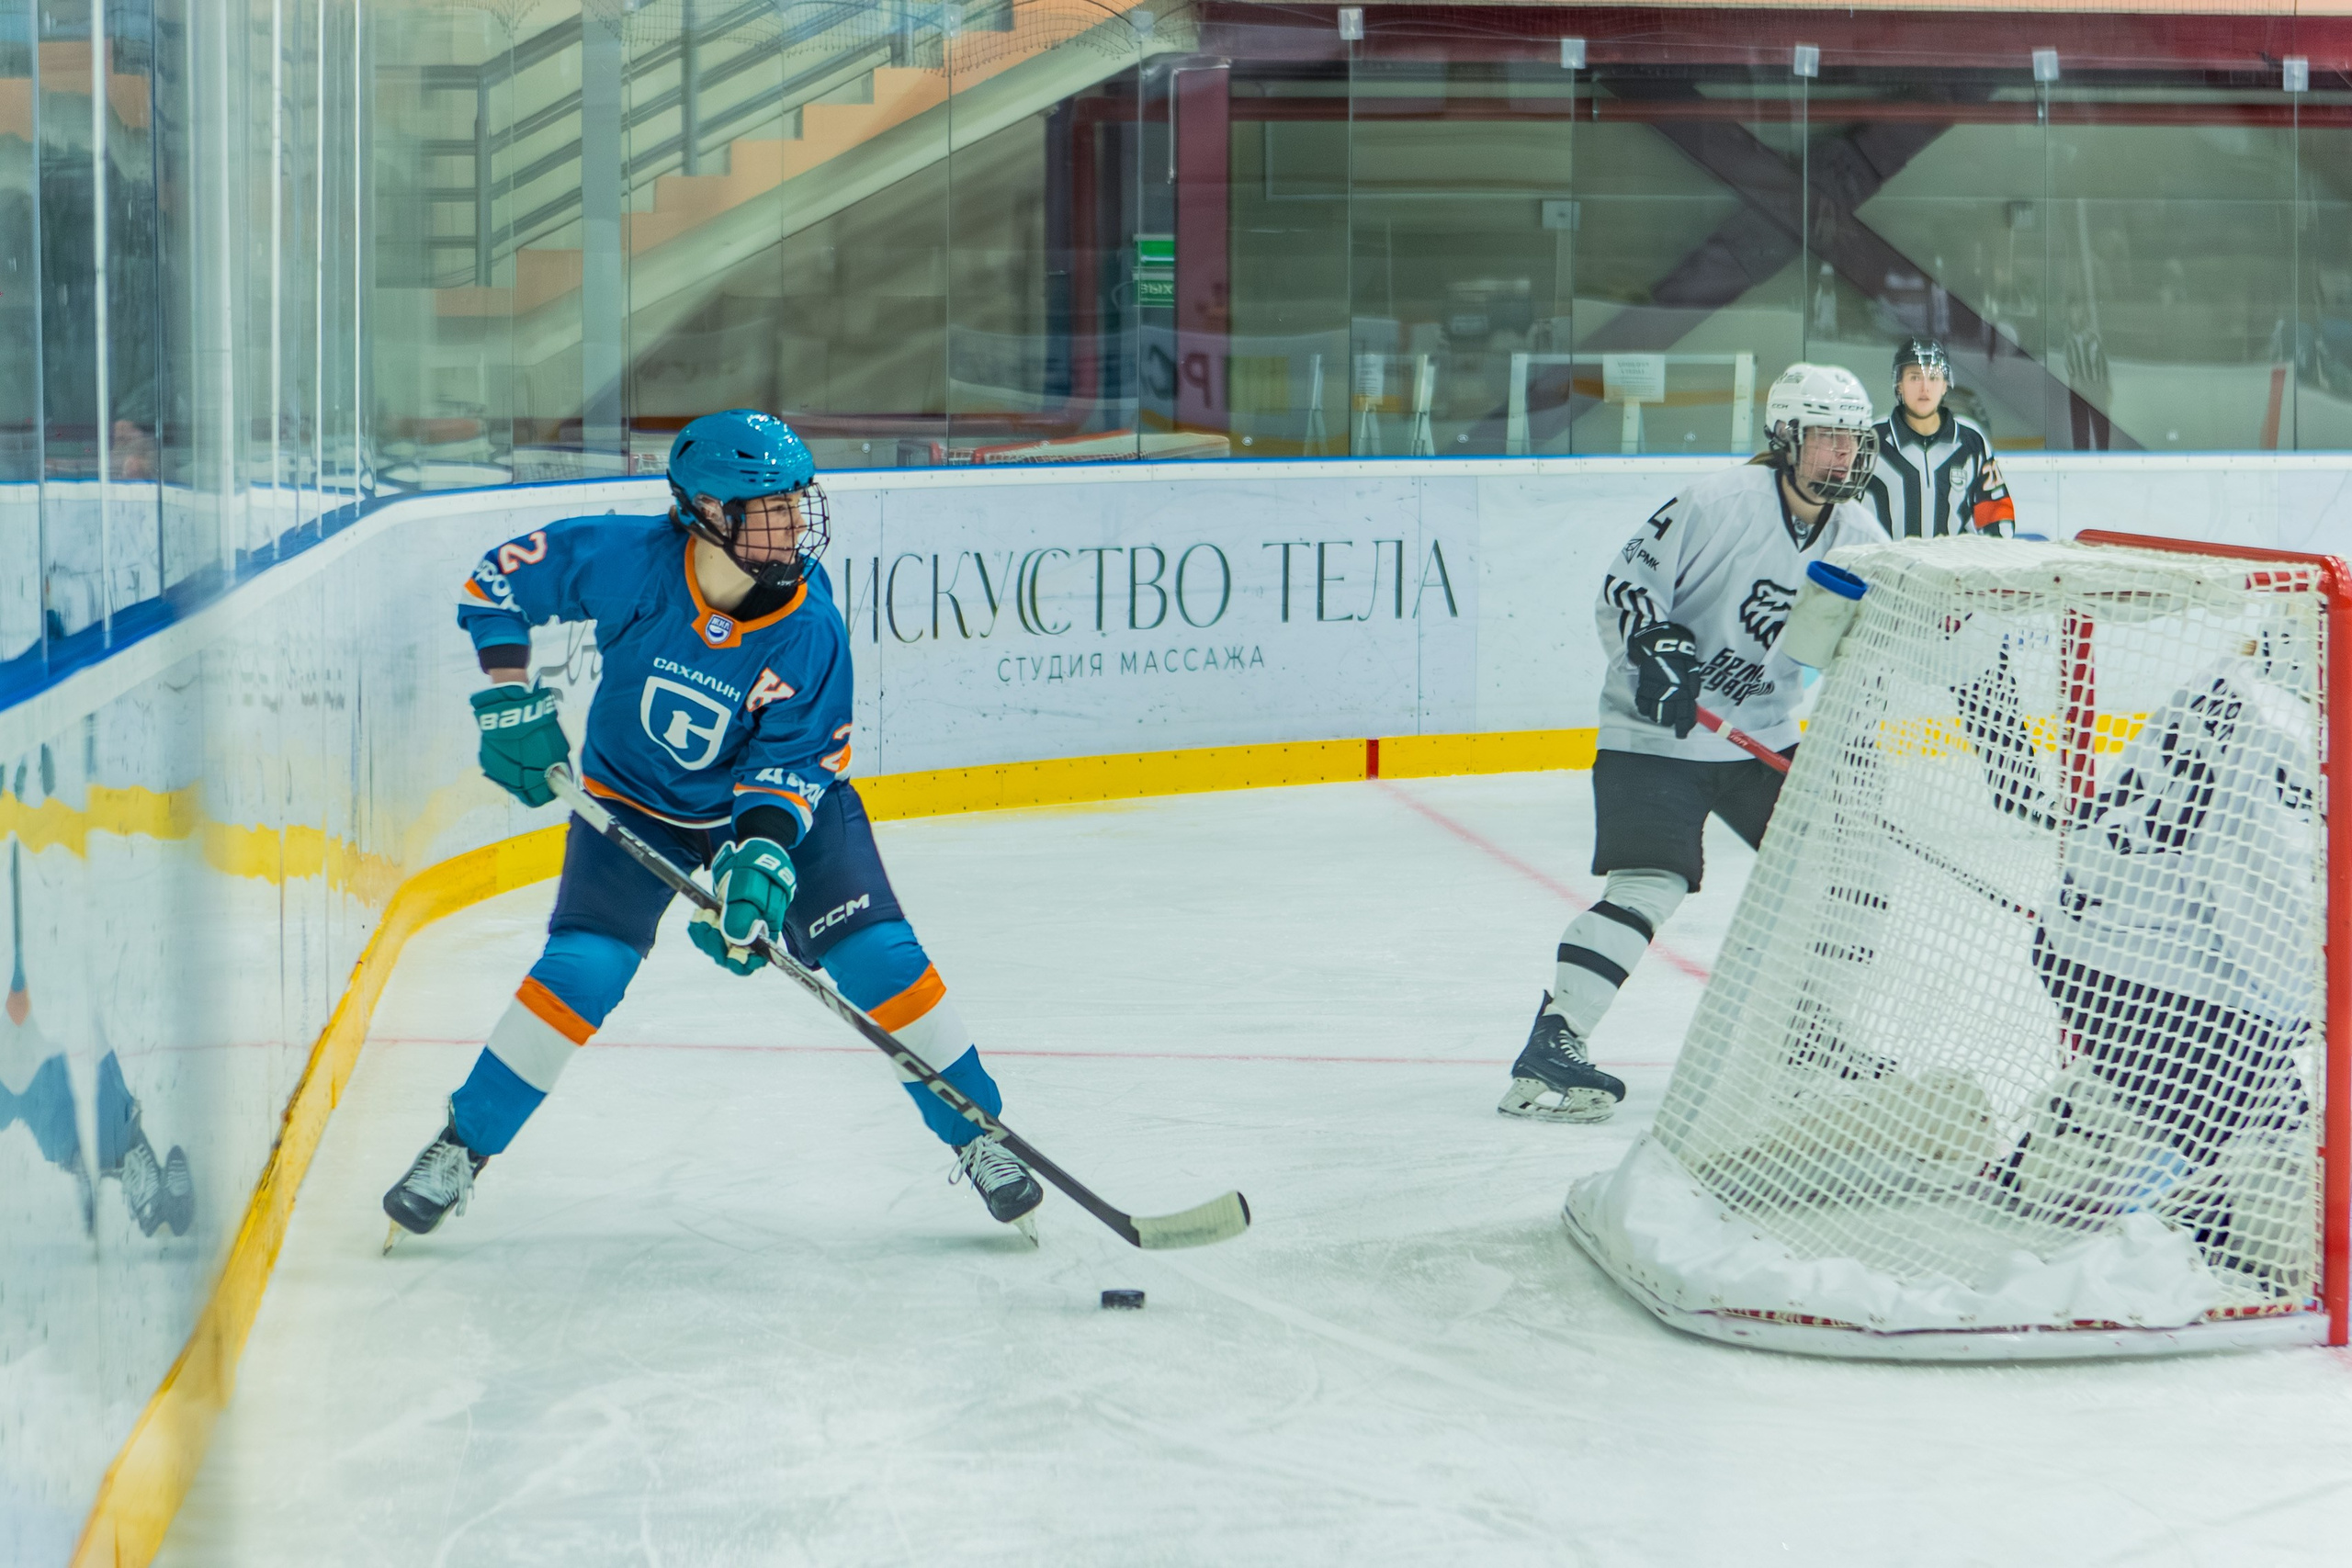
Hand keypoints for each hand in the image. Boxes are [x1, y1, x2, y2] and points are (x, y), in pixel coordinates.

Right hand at [470, 684, 567, 805]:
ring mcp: (495, 770)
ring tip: (527, 759)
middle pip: (523, 794)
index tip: (553, 786)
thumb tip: (560, 778)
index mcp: (529, 779)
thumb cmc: (538, 726)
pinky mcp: (486, 759)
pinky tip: (515, 753)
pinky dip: (507, 766)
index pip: (539, 799)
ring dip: (519, 776)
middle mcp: (510, 779)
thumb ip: (559, 768)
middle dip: (534, 785)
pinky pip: (499, 770)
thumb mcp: (558, 748)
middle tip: (542, 771)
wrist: (511, 706)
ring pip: (510, 783)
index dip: (548, 793)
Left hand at [688, 838, 796, 975]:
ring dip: (705, 934)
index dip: (741, 964)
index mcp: (765, 933)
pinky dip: (700, 925)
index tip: (731, 952)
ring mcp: (734, 927)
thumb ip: (744, 916)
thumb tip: (737, 943)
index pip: (754, 963)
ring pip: (715, 945)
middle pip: (729, 957)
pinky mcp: (722, 919)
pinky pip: (706, 932)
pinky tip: (700, 912)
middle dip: (715, 945)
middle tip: (709, 923)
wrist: (751, 852)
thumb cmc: (758, 870)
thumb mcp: (752, 890)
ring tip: (705, 913)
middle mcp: (749, 935)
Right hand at [1628, 622, 1702, 738]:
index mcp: (1683, 692)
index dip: (1683, 727)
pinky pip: (1642, 705)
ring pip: (1654, 714)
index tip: (1682, 733)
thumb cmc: (1679, 654)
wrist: (1659, 642)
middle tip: (1672, 718)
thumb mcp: (1692, 669)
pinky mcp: (1642, 688)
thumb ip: (1692, 686)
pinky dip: (1645, 707)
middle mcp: (1668, 696)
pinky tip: (1649, 704)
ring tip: (1660, 711)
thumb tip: (1692, 700)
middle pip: (1667, 719)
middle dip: (1670, 721)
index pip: (1684, 716)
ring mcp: (1654, 693)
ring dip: (1657, 716)